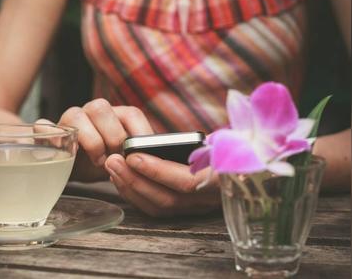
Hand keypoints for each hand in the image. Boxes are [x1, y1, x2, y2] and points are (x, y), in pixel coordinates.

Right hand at [57, 98, 153, 180]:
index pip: (131, 113)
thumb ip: (137, 156)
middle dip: (113, 135)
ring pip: (75, 115)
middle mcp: (91, 112)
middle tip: (116, 157)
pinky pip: (44, 126)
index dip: (139, 132)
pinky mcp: (49, 132)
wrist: (74, 170)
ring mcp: (69, 120)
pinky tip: (58, 148)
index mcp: (115, 115)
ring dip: (90, 140)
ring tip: (97, 160)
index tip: (141, 152)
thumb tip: (156, 159)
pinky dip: (48, 133)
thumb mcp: (123, 161)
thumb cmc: (103, 164)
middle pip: (101, 107)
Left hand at [105, 152, 220, 216]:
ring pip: (159, 207)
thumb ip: (207, 144)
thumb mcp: (223, 143)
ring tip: (112, 166)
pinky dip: (135, 194)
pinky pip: (156, 208)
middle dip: (136, 179)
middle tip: (113, 159)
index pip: (187, 182)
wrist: (241, 170)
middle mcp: (208, 201)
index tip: (133, 155)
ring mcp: (195, 209)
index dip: (158, 171)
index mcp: (221, 182)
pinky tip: (120, 178)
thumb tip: (180, 142)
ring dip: (131, 187)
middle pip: (167, 198)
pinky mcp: (183, 211)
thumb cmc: (229, 150)